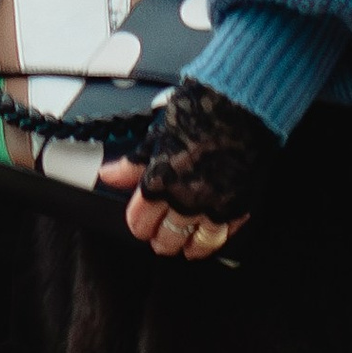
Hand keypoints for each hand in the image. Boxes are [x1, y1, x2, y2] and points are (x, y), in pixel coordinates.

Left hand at [102, 80, 276, 260]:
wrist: (242, 103)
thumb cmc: (200, 110)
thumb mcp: (158, 133)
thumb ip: (134, 163)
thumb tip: (109, 175)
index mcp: (160, 181)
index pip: (140, 220)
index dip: (139, 224)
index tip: (140, 224)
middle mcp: (185, 199)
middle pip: (167, 236)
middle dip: (161, 239)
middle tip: (160, 240)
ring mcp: (214, 206)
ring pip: (197, 242)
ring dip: (188, 246)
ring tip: (185, 249)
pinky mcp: (240, 205)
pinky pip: (225, 233)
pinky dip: (217, 238)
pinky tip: (213, 238)